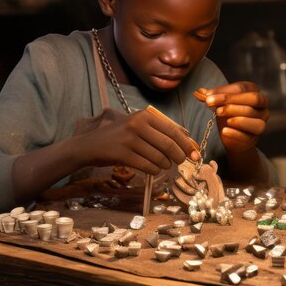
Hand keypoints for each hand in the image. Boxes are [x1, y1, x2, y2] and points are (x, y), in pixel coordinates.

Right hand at [72, 107, 196, 175]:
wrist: (90, 145)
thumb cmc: (119, 137)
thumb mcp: (138, 126)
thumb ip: (159, 131)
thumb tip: (186, 144)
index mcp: (144, 115)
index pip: (173, 130)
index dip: (186, 144)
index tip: (195, 154)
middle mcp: (137, 124)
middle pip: (168, 145)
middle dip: (179, 156)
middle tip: (181, 162)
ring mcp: (129, 139)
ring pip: (159, 157)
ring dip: (165, 164)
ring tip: (164, 165)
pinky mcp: (123, 154)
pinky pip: (148, 166)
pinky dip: (154, 169)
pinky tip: (154, 169)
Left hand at [195, 81, 268, 153]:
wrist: (232, 137)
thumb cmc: (228, 115)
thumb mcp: (219, 103)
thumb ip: (211, 97)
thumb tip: (199, 91)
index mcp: (255, 92)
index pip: (243, 88)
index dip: (225, 92)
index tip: (208, 95)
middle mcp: (262, 106)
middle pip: (254, 99)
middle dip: (232, 100)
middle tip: (211, 103)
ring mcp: (261, 122)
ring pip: (254, 118)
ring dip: (236, 115)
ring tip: (218, 114)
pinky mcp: (254, 137)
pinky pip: (248, 135)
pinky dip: (235, 133)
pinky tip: (224, 131)